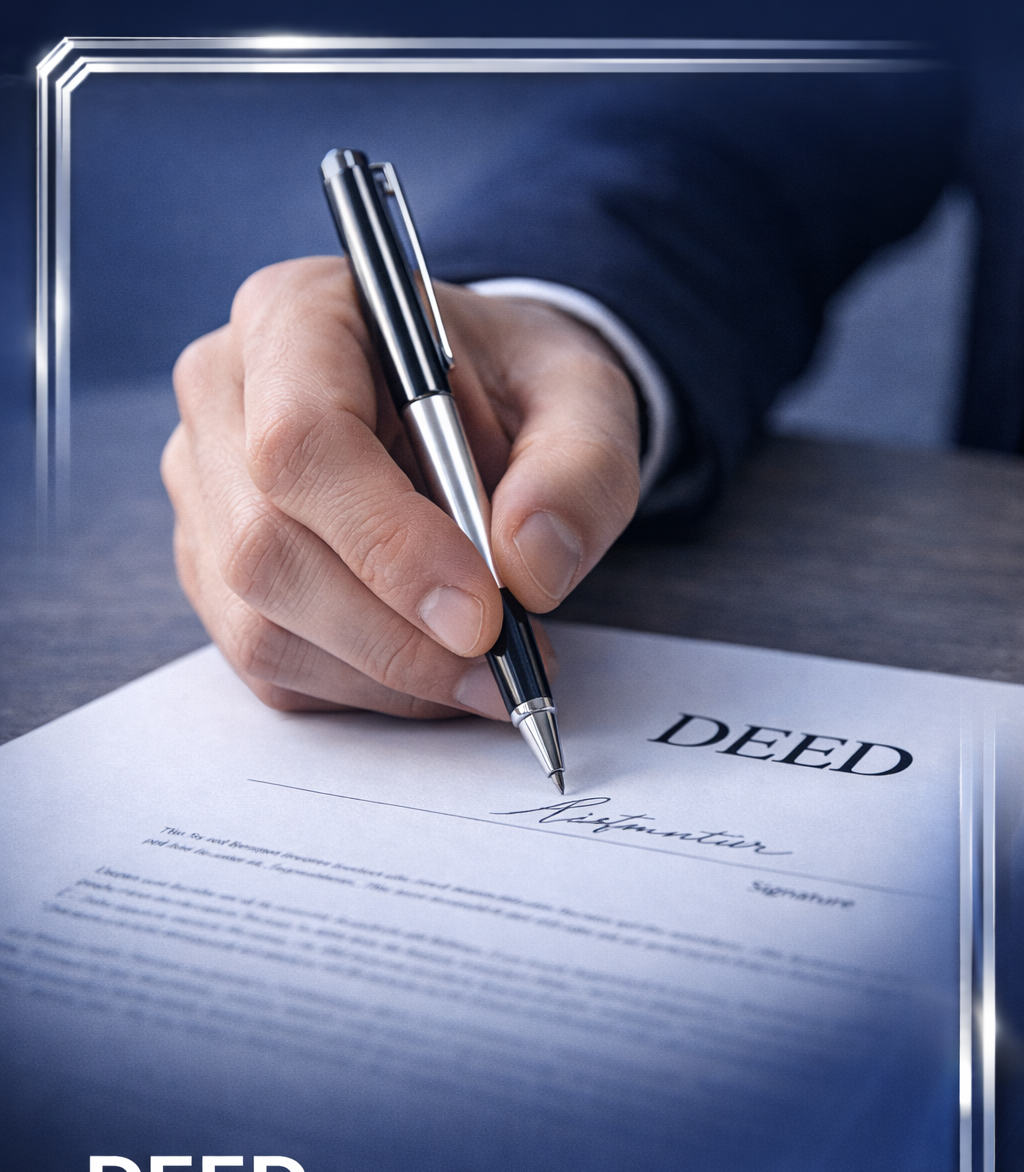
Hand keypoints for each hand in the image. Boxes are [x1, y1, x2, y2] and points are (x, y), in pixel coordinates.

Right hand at [162, 257, 639, 718]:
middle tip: (502, 666)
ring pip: (259, 625)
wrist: (474, 411)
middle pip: (265, 549)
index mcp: (295, 316)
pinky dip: (365, 690)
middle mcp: (222, 399)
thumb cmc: (513, 388)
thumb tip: (531, 565)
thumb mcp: (585, 396)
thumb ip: (579, 469)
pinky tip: (435, 669)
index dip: (388, 543)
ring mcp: (205, 495)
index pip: (301, 442)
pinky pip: (270, 666)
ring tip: (486, 672)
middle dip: (394, 634)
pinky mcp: (213, 576)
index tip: (484, 614)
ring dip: (385, 674)